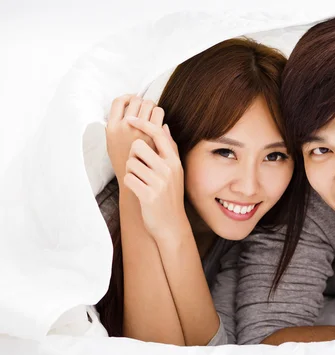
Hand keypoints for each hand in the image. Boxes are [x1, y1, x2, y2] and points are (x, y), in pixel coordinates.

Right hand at [106, 95, 160, 182]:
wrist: (137, 184)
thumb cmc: (126, 164)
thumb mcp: (114, 145)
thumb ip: (118, 127)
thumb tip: (129, 108)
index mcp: (111, 128)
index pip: (118, 101)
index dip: (127, 97)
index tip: (133, 100)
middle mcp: (124, 126)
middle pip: (136, 100)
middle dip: (143, 102)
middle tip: (146, 109)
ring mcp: (139, 130)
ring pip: (149, 104)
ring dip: (153, 107)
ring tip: (153, 115)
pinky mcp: (153, 134)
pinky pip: (159, 113)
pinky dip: (160, 114)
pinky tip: (159, 121)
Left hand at [122, 116, 186, 240]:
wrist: (171, 224)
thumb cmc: (169, 195)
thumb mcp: (175, 171)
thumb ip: (169, 149)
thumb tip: (164, 126)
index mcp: (174, 161)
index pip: (158, 134)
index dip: (143, 123)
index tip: (131, 119)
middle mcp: (168, 169)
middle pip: (138, 146)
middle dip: (133, 155)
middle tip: (139, 168)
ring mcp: (159, 182)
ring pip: (131, 163)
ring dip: (130, 171)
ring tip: (140, 181)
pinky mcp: (148, 195)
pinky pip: (128, 178)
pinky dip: (129, 183)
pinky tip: (138, 190)